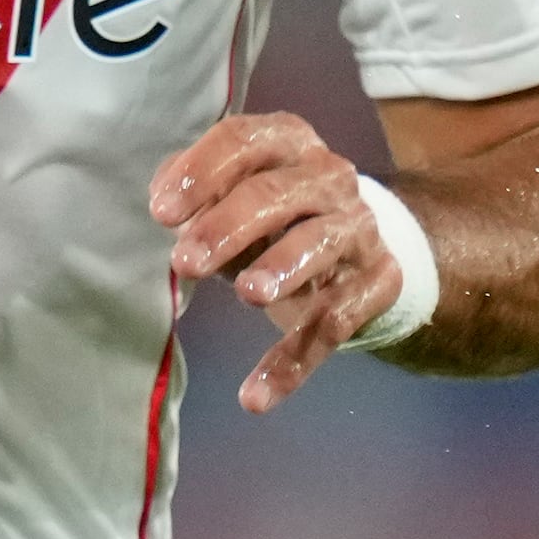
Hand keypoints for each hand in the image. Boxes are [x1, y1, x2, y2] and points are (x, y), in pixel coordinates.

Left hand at [150, 111, 402, 411]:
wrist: (357, 246)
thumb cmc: (269, 213)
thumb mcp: (229, 193)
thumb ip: (193, 192)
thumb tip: (164, 201)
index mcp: (286, 142)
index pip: (243, 141)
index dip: (201, 172)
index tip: (160, 213)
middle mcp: (329, 176)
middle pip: (276, 195)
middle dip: (228, 226)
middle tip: (185, 262)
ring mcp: (357, 228)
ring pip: (319, 245)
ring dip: (282, 269)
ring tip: (248, 295)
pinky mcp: (377, 282)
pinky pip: (334, 323)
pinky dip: (293, 363)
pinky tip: (255, 397)